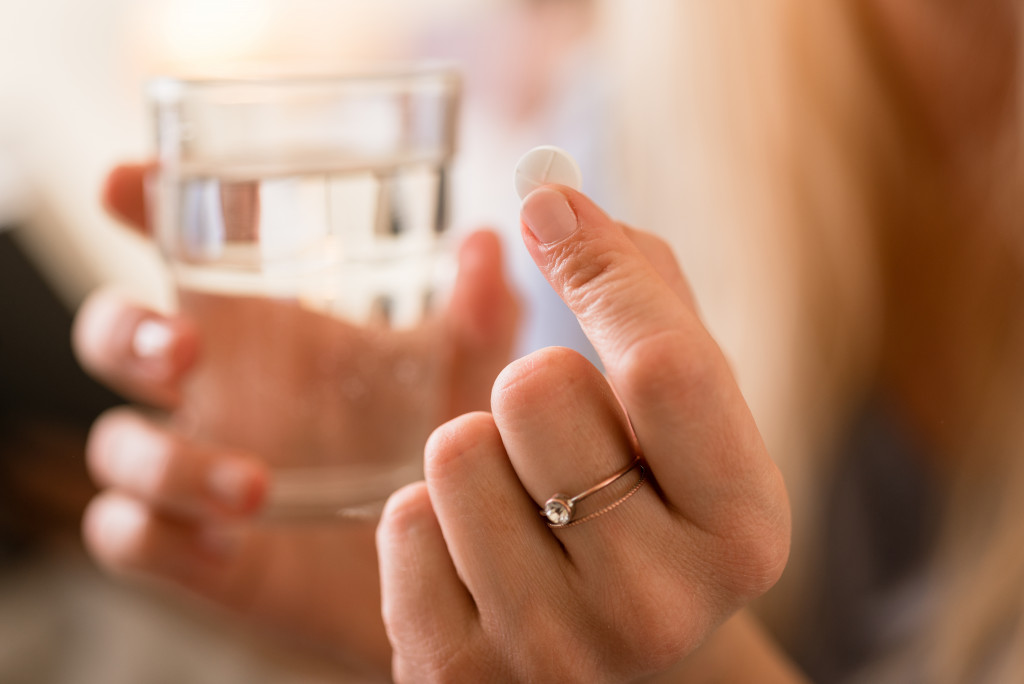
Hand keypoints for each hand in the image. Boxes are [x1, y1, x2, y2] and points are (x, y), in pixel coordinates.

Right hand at [74, 164, 519, 674]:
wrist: (438, 566)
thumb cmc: (434, 447)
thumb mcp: (464, 378)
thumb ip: (480, 316)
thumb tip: (487, 242)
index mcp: (268, 331)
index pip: (184, 250)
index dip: (142, 206)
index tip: (126, 183)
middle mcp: (219, 391)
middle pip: (114, 337)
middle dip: (124, 330)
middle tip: (183, 347)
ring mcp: (200, 469)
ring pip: (116, 446)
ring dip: (163, 460)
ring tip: (254, 487)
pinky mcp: (199, 550)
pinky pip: (131, 537)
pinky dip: (154, 536)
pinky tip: (226, 547)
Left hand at [377, 187, 790, 681]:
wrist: (621, 669)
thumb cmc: (655, 516)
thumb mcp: (691, 424)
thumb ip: (644, 301)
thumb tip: (551, 198)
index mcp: (742, 531)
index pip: (664, 364)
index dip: (601, 268)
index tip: (550, 207)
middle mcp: (658, 607)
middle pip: (537, 389)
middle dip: (536, 386)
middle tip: (562, 440)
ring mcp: (554, 653)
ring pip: (455, 450)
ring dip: (480, 452)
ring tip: (524, 505)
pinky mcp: (456, 677)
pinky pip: (403, 521)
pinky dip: (430, 519)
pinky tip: (478, 557)